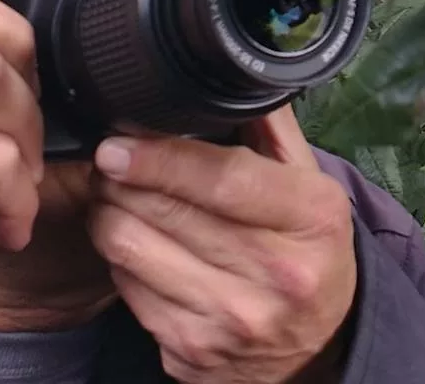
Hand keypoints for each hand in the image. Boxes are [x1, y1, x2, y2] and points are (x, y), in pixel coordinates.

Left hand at [87, 109, 357, 383]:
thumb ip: (272, 132)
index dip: (162, 159)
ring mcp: (232, 319)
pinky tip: (134, 244)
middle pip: (167, 212)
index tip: (119, 142)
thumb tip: (231, 72)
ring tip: (115, 196)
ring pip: (132, 250)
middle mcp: (277, 275)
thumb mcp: (312, 188)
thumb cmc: (308, 252)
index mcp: (313, 220)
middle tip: (109, 159)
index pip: (224, 179)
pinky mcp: (191, 352)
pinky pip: (127, 290)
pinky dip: (120, 260)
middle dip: (123, 179)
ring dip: (110, 215)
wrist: (315, 347)